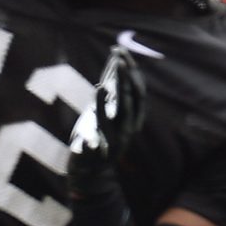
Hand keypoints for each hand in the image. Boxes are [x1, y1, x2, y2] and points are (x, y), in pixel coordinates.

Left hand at [66, 40, 146, 198]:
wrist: (89, 172)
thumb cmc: (96, 137)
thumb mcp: (104, 114)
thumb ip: (109, 94)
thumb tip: (112, 66)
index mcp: (132, 119)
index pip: (138, 92)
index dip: (132, 73)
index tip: (122, 53)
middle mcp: (127, 130)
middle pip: (130, 101)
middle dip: (125, 80)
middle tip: (118, 59)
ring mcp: (114, 143)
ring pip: (115, 121)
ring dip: (108, 104)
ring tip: (100, 87)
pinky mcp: (97, 155)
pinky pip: (97, 142)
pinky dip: (93, 131)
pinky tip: (87, 121)